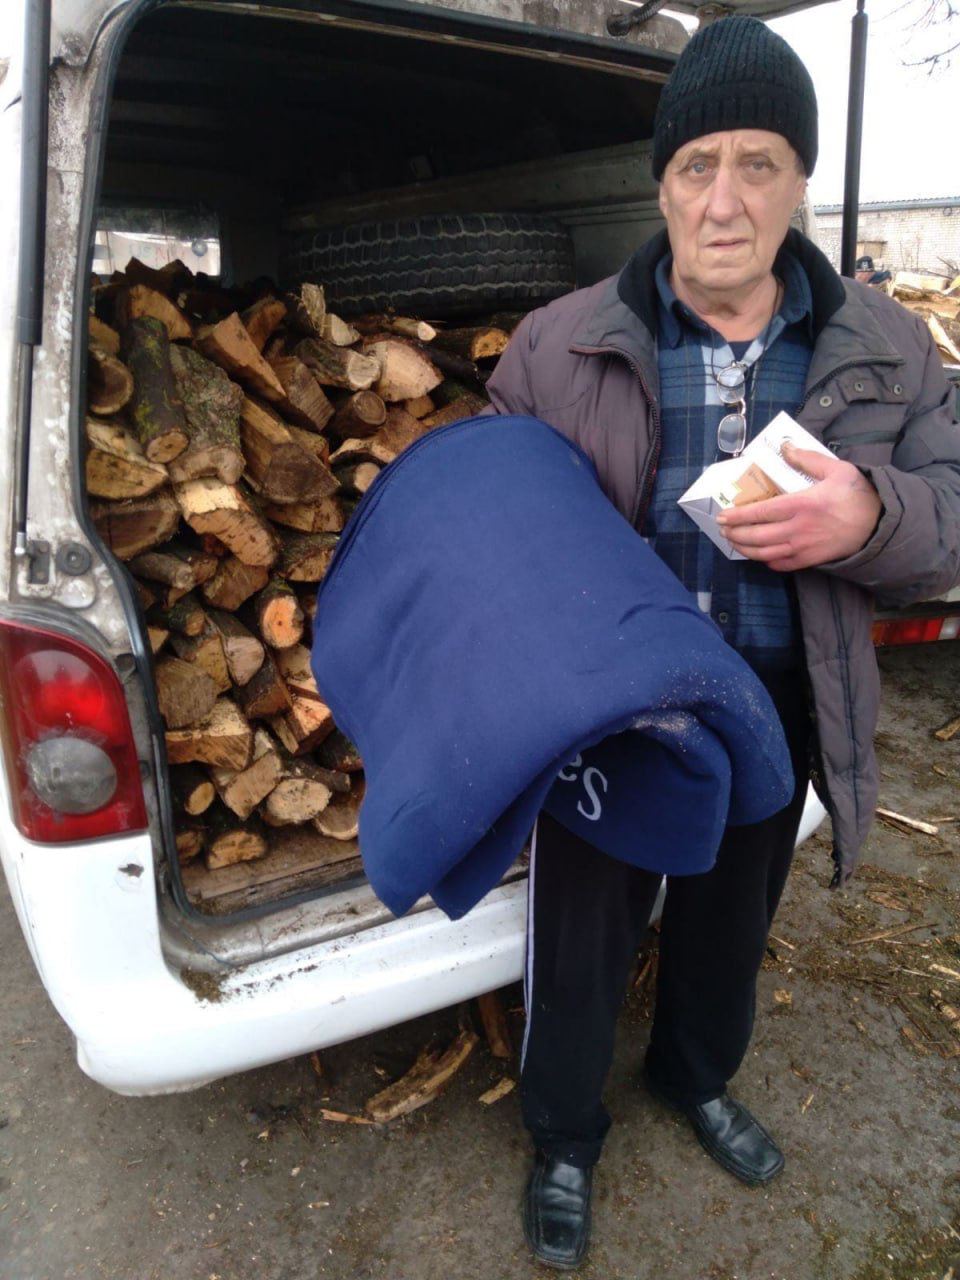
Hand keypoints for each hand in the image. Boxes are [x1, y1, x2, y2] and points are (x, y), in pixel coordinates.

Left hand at [716, 443, 881, 571]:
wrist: (880, 523)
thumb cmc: (859, 494)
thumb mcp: (836, 469)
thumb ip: (807, 459)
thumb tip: (785, 448)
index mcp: (802, 504)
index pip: (761, 512)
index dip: (738, 516)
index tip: (722, 516)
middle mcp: (799, 528)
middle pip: (757, 536)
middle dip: (735, 534)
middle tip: (723, 529)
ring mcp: (804, 547)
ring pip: (765, 553)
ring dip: (745, 549)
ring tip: (734, 542)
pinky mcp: (811, 560)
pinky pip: (782, 564)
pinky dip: (766, 561)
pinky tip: (759, 555)